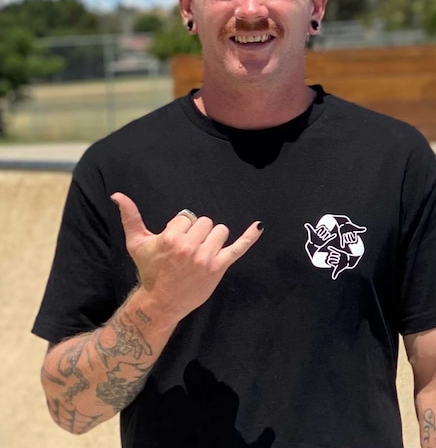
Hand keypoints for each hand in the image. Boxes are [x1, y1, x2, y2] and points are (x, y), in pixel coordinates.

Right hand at [111, 192, 262, 320]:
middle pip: (205, 223)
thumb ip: (130, 217)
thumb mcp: (137, 243)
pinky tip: (258, 226)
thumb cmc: (149, 270)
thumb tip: (117, 195)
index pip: (186, 218)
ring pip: (220, 231)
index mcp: (171, 238)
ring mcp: (206, 258)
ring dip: (213, 238)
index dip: (181, 229)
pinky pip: (238, 248)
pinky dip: (249, 237)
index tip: (174, 243)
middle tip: (188, 249)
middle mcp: (190, 247)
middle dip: (197, 232)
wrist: (161, 301)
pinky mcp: (219, 267)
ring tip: (201, 252)